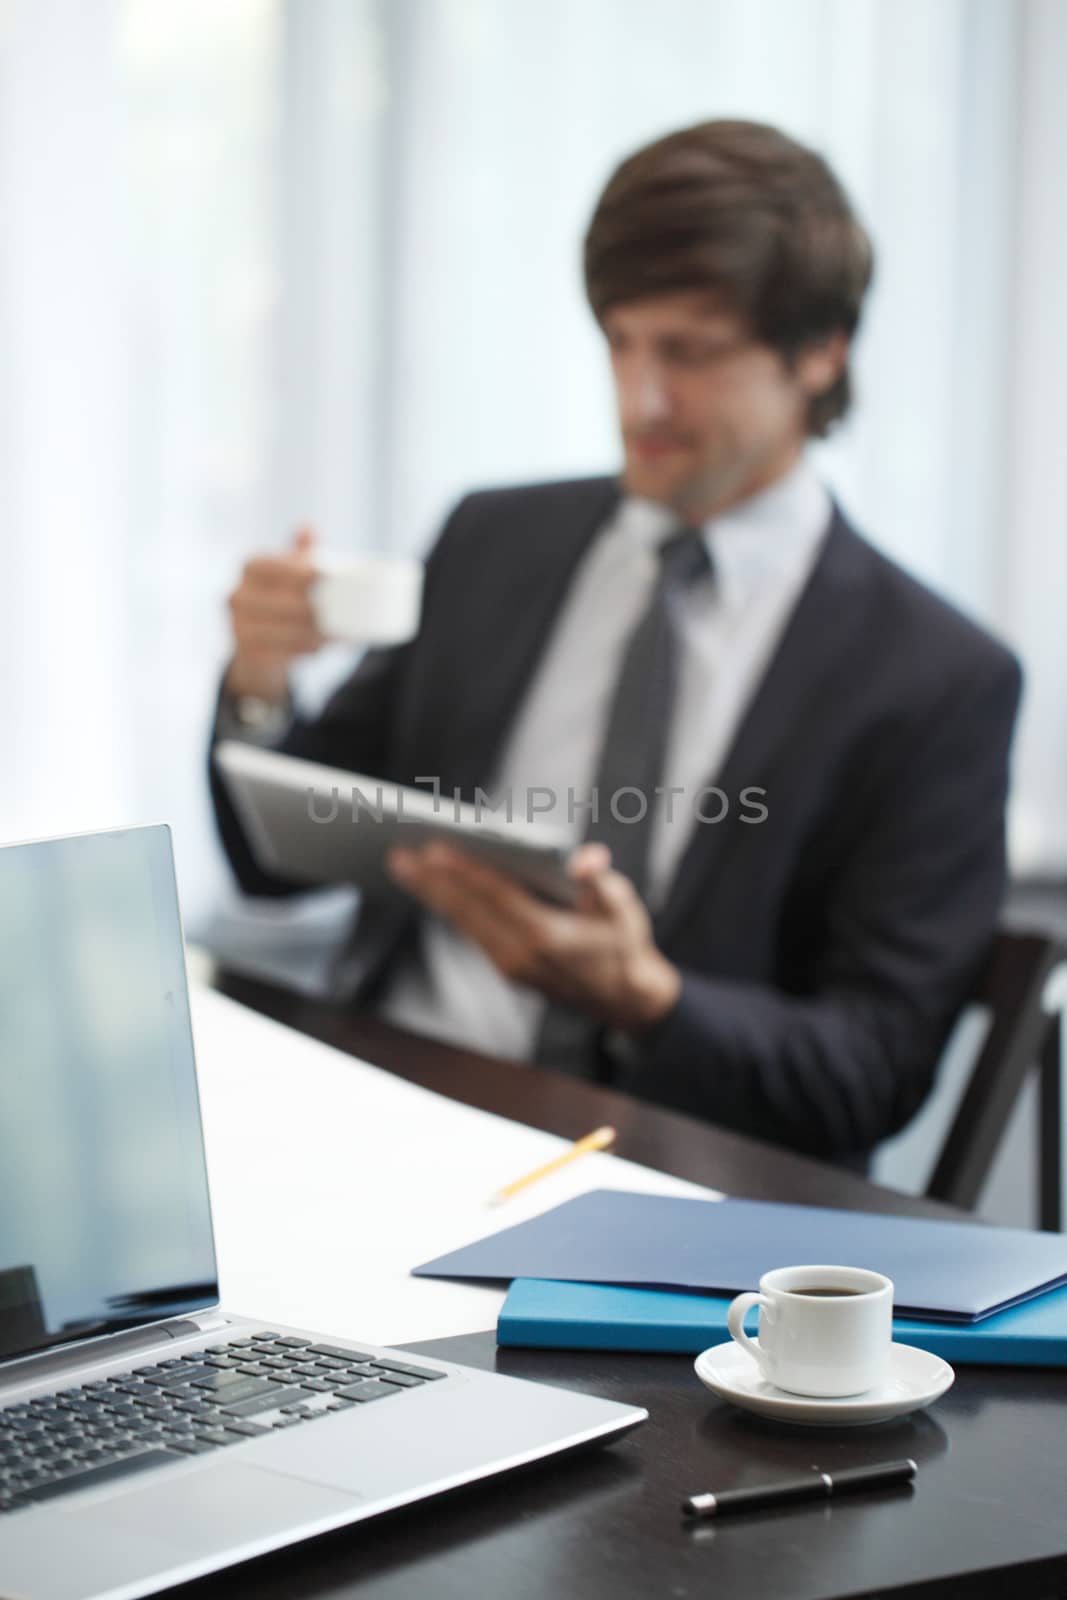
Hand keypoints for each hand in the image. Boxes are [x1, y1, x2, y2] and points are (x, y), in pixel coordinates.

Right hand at [225, 527, 324, 701]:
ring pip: (282, 630)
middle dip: (312, 609)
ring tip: (337, 632)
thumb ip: (301, 555)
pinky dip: (304, 648)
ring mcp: (237, 625)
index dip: (303, 572)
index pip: (278, 566)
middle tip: (341, 612)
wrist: (258, 644)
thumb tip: (307, 527)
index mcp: (251, 567)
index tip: (329, 577)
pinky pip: (279, 651)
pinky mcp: (246, 651)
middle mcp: (238, 594)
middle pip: (281, 602)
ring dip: (313, 633)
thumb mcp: (291, 573)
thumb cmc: (282, 599)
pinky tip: (320, 645)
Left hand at [387, 840, 681, 1032]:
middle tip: (398, 854)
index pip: (495, 896)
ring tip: (403, 866)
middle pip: (467, 910)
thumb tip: (585, 860)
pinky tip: (432, 888)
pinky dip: (450, 908)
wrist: (627, 998)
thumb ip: (601, 882)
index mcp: (547, 936)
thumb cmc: (625, 945)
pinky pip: (471, 932)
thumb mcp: (623, 909)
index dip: (463, 871)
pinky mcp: (506, 968)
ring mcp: (510, 965)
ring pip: (463, 922)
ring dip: (432, 894)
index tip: (433, 848)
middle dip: (430, 882)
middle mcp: (521, 955)